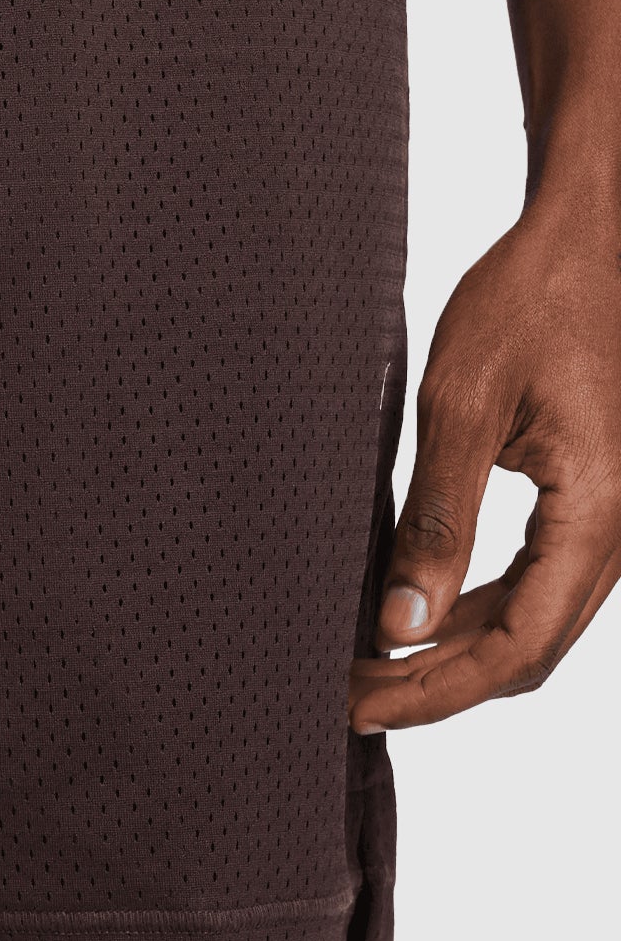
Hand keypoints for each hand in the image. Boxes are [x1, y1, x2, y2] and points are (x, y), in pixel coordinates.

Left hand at [349, 202, 620, 733]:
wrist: (590, 234)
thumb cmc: (531, 297)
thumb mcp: (462, 404)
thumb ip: (436, 521)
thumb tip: (400, 625)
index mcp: (598, 514)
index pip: (514, 649)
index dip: (433, 692)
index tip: (358, 706)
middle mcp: (620, 530)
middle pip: (527, 651)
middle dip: (435, 685)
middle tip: (347, 696)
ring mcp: (612, 518)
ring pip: (535, 622)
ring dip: (453, 651)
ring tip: (367, 662)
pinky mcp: (594, 499)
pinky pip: (539, 579)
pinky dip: (477, 608)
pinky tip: (414, 610)